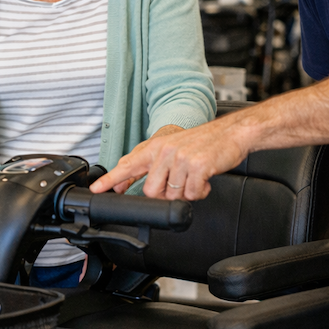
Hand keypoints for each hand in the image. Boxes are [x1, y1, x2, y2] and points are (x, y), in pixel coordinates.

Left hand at [91, 116, 247, 200]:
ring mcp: (181, 158)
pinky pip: (192, 194)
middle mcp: (165, 151)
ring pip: (172, 194)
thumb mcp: (171, 148)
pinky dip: (200, 191)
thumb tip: (125, 183)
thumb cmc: (202, 143)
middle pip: (151, 190)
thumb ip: (149, 165)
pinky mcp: (197, 166)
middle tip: (179, 183)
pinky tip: (204, 179)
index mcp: (156, 147)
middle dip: (165, 194)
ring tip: (194, 177)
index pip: (128, 164)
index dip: (111, 179)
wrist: (231, 133)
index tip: (97, 189)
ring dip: (185, 192)